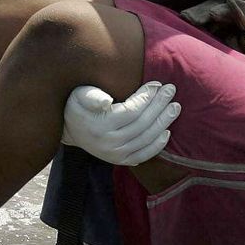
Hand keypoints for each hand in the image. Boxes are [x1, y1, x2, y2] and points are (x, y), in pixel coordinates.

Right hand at [61, 82, 180, 165]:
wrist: (69, 129)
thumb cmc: (77, 106)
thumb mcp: (79, 95)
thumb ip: (92, 96)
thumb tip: (106, 101)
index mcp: (100, 125)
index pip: (132, 111)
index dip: (147, 97)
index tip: (157, 84)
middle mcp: (109, 143)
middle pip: (142, 124)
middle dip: (159, 105)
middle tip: (171, 90)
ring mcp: (115, 154)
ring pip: (146, 138)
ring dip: (163, 122)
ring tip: (175, 107)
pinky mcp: (120, 161)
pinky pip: (143, 155)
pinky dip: (157, 145)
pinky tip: (167, 132)